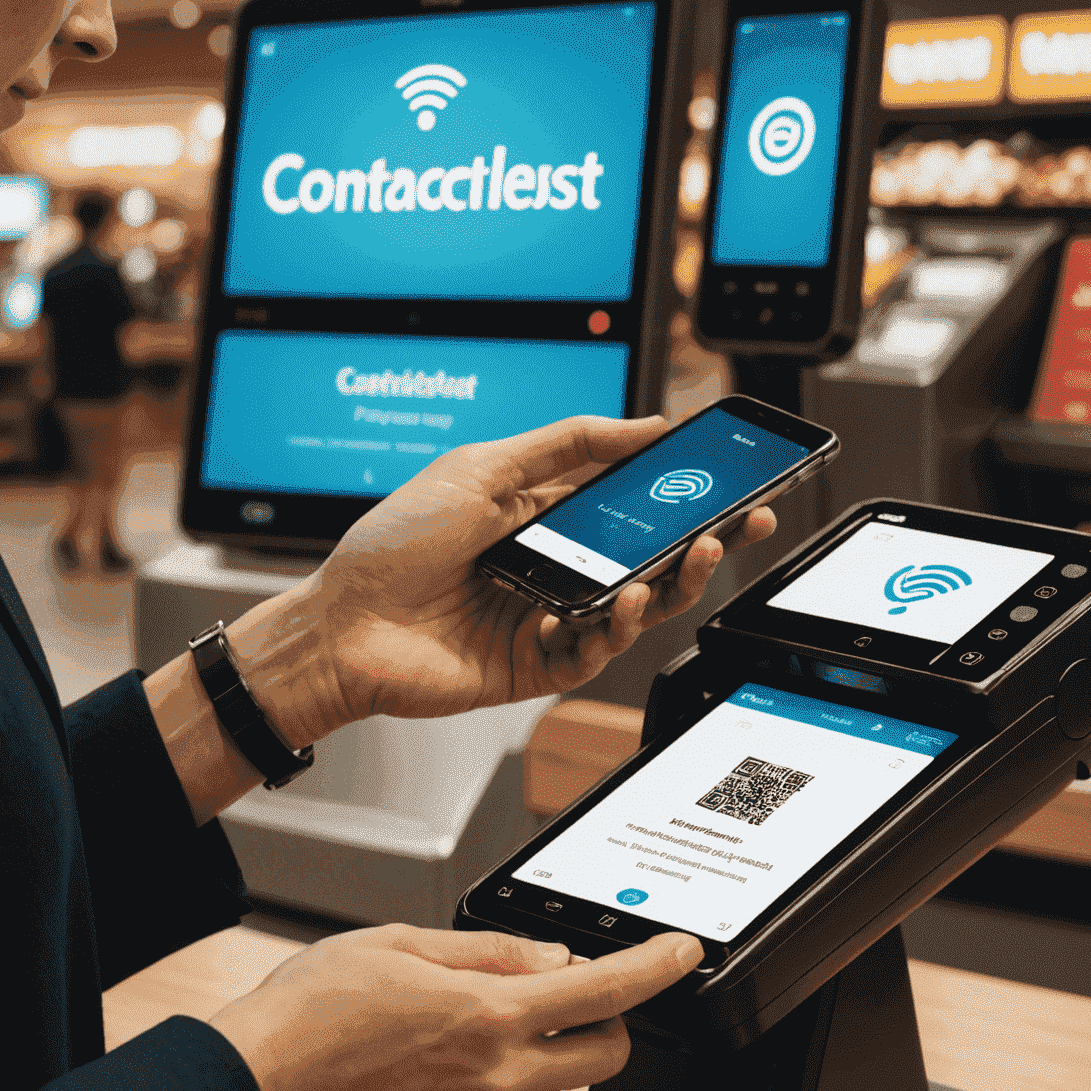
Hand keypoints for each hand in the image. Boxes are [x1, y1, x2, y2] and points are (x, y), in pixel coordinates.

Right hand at [208, 924, 703, 1090]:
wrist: (258, 1086)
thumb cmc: (316, 1009)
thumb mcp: (405, 945)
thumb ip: (491, 952)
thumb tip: (551, 960)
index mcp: (489, 1013)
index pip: (603, 990)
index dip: (656, 968)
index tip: (682, 954)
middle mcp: (496, 1076)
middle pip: (604, 1057)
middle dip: (603, 1024)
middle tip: (570, 1001)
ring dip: (546, 1064)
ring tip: (478, 1037)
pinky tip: (447, 1074)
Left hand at [229, 415, 777, 741]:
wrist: (344, 626)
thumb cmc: (393, 546)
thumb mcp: (481, 468)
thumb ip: (565, 445)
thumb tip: (642, 425)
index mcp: (542, 514)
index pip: (628, 501)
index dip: (678, 489)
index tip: (722, 473)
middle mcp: (554, 566)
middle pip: (648, 555)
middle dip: (703, 538)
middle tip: (746, 520)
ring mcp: (549, 617)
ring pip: (637, 605)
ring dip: (675, 580)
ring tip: (698, 552)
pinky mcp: (538, 664)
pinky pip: (599, 649)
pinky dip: (620, 625)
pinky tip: (623, 599)